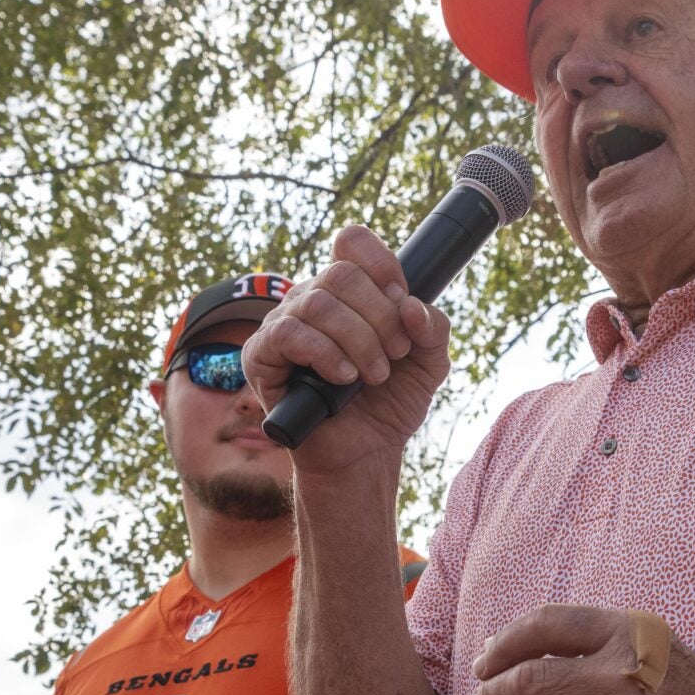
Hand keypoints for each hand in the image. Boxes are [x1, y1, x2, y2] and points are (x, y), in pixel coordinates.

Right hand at [240, 227, 450, 476]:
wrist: (366, 452)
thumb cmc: (390, 403)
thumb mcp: (429, 363)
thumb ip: (434, 329)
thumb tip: (412, 306)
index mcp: (348, 291)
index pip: (351, 243)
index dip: (381, 264)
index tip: (402, 301)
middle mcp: (311, 299)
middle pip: (341, 273)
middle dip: (379, 316)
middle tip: (396, 353)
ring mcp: (282, 325)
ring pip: (317, 303)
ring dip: (358, 340)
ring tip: (374, 375)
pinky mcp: (261, 356)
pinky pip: (288, 333)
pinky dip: (324, 353)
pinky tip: (344, 377)